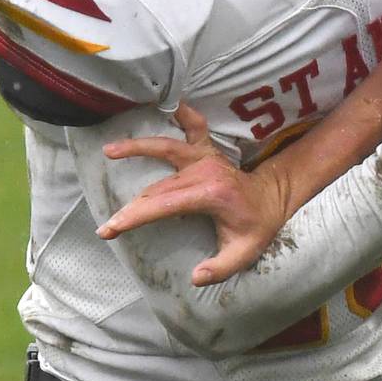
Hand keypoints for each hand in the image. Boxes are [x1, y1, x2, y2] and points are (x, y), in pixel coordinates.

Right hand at [97, 103, 291, 285]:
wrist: (275, 196)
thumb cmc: (257, 225)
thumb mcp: (245, 253)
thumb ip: (220, 268)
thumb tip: (195, 277)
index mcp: (210, 194)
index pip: (164, 205)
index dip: (135, 217)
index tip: (110, 229)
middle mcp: (206, 171)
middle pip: (158, 187)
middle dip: (131, 206)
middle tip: (106, 225)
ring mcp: (207, 157)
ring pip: (167, 148)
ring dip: (139, 147)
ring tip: (109, 150)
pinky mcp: (208, 150)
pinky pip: (195, 126)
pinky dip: (183, 114)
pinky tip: (169, 103)